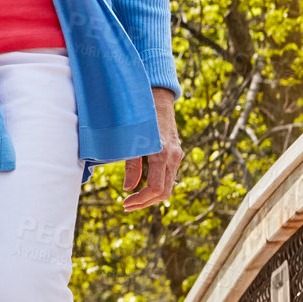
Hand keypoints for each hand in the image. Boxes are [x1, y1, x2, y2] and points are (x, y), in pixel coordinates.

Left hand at [123, 87, 182, 211]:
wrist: (157, 96)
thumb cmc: (140, 116)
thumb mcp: (132, 140)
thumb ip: (132, 165)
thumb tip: (128, 188)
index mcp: (162, 154)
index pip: (156, 189)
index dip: (140, 200)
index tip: (125, 203)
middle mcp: (174, 157)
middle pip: (164, 192)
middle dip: (145, 202)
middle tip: (127, 205)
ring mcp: (177, 155)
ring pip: (168, 185)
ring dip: (151, 196)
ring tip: (132, 198)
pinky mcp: (175, 153)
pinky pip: (168, 175)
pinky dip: (156, 184)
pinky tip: (142, 185)